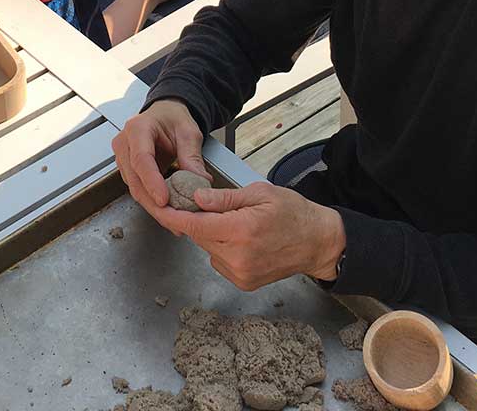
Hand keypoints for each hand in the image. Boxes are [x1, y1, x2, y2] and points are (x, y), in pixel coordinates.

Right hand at [111, 99, 209, 229]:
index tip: (164, 199)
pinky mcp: (126, 169)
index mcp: (138, 128)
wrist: (165, 114)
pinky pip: (137, 188)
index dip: (152, 182)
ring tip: (174, 218)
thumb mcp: (188, 132)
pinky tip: (167, 209)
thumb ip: (192, 156)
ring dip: (152, 204)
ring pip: (134, 187)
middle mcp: (124, 142)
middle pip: (134, 178)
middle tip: (173, 217)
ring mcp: (122, 157)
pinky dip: (151, 200)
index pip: (141, 159)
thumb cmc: (173, 118)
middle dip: (153, 201)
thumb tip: (199, 182)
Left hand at [159, 182, 346, 290]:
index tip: (159, 207)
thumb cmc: (293, 213)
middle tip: (205, 203)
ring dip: (211, 235)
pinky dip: (221, 248)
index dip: (173, 216)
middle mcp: (238, 256)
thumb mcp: (260, 193)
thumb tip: (196, 198)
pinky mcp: (243, 282)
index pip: (195, 225)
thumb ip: (225, 198)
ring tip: (235, 222)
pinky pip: (219, 261)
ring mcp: (240, 273)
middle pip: (199, 236)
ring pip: (208, 249)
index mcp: (242, 230)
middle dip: (196, 220)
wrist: (317, 242)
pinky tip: (241, 239)